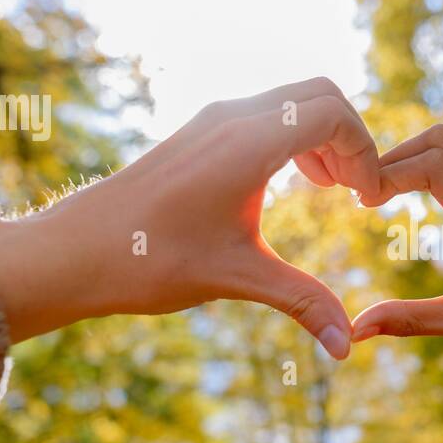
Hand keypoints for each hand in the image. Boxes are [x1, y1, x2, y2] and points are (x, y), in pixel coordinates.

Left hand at [0, 77, 378, 355]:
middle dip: (352, 139)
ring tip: (332, 191)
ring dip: (325, 138)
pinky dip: (296, 138)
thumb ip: (302, 303)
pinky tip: (296, 186)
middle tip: (356, 193)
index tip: (367, 201)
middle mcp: (232, 119)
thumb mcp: (236, 278)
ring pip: (295, 99)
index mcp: (246, 144)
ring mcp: (214, 121)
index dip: (365, 153)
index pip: (332, 114)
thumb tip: (345, 348)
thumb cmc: (149, 261)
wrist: (74, 251)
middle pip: (321, 94)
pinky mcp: (203, 132)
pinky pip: (268, 112)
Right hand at [350, 124, 442, 367]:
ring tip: (382, 192)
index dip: (390, 172)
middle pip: (440, 141)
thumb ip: (409, 320)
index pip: (433, 166)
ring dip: (413, 158)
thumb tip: (355, 331)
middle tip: (366, 192)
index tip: (363, 202)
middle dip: (395, 157)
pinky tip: (413, 196)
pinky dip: (433, 166)